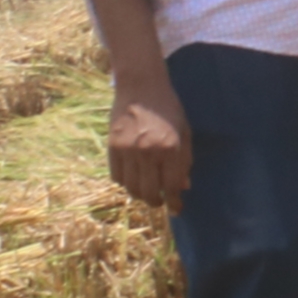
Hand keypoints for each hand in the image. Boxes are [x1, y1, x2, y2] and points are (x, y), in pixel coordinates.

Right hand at [109, 75, 191, 214]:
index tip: (176, 210)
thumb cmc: (169, 109)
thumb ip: (185, 161)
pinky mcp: (112, 148)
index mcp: (170, 148)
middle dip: (156, 202)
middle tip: (161, 202)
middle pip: (147, 191)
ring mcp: (127, 151)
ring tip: (148, 193)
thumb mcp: (185, 132)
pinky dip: (125, 183)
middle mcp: (147, 152)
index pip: (170, 185)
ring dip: (140, 195)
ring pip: (130, 187)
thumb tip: (183, 187)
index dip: (174, 201)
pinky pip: (116, 176)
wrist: (141, 88)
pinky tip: (133, 180)